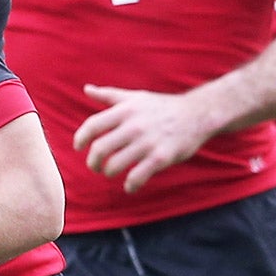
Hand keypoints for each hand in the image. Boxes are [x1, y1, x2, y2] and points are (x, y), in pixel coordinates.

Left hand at [72, 85, 217, 193]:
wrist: (197, 115)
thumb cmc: (162, 107)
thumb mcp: (135, 97)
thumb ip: (109, 95)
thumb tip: (86, 89)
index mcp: (125, 110)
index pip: (93, 125)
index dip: (81, 138)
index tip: (79, 147)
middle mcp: (133, 126)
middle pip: (100, 149)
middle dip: (93, 162)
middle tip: (95, 167)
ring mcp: (147, 142)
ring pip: (115, 165)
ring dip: (109, 173)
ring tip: (112, 173)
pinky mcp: (161, 157)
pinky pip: (137, 176)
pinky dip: (130, 185)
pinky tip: (130, 186)